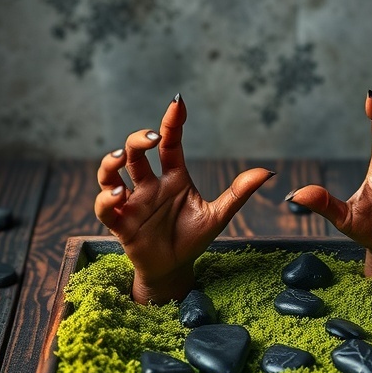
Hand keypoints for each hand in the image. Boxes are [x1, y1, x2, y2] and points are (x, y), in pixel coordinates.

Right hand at [95, 94, 273, 303]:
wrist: (175, 269)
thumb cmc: (193, 238)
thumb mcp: (219, 215)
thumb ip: (239, 193)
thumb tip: (267, 172)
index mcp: (173, 177)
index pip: (169, 143)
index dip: (171, 123)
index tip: (177, 103)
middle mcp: (150, 185)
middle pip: (135, 152)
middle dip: (138, 139)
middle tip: (151, 137)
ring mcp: (133, 202)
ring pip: (110, 173)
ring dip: (111, 163)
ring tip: (121, 157)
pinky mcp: (120, 223)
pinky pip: (104, 207)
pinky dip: (106, 198)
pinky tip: (119, 193)